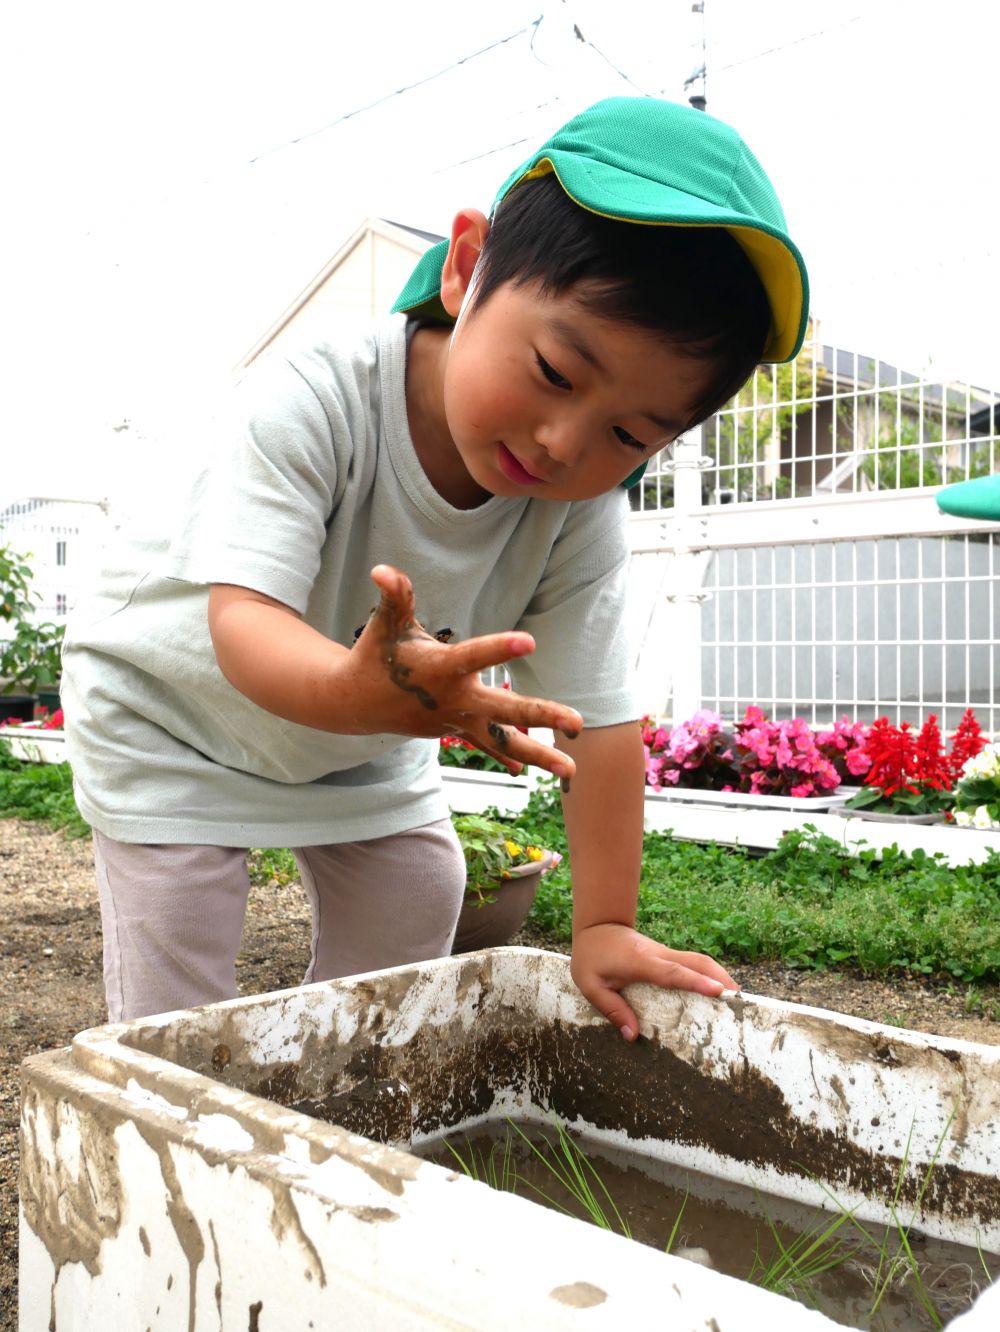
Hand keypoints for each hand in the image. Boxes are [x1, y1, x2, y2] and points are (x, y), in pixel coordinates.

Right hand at [342, 565, 582, 778]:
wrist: (354, 703)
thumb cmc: (376, 655)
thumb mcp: (386, 624)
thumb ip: (394, 596)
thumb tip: (383, 570)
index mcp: (441, 669)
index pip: (475, 656)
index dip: (500, 648)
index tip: (530, 641)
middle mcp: (454, 699)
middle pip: (504, 710)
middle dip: (542, 716)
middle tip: (578, 723)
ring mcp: (456, 720)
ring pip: (503, 740)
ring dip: (539, 755)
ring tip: (572, 769)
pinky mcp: (455, 729)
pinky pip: (488, 745)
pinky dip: (509, 756)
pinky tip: (534, 770)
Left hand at [570, 923, 739, 1041]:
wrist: (597, 925)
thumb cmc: (591, 956)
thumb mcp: (591, 984)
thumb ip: (612, 1009)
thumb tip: (633, 1036)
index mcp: (640, 961)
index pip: (672, 972)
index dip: (696, 981)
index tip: (718, 991)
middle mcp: (659, 954)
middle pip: (697, 962)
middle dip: (720, 978)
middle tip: (740, 1001)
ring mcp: (666, 953)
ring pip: (699, 959)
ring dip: (719, 975)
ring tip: (737, 999)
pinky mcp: (668, 956)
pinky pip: (692, 963)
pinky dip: (708, 974)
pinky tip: (718, 991)